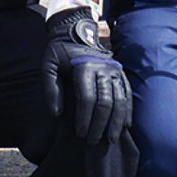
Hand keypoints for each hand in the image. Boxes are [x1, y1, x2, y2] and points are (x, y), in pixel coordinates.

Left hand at [42, 7, 130, 144]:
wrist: (75, 34)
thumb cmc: (60, 53)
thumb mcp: (48, 65)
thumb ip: (50, 88)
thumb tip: (56, 113)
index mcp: (84, 66)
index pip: (87, 98)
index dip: (84, 118)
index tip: (80, 134)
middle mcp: (103, 69)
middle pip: (106, 102)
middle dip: (100, 125)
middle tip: (93, 142)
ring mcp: (115, 71)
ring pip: (120, 101)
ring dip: (116, 123)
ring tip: (111, 140)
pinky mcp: (121, 74)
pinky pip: (128, 95)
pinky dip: (128, 111)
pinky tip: (126, 126)